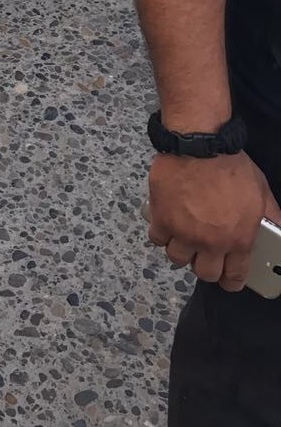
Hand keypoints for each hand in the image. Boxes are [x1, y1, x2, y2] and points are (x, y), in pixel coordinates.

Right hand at [148, 151, 280, 291]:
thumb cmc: (230, 165)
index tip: (227, 279)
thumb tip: (280, 230)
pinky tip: (166, 223)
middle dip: (204, 265)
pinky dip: (161, 233)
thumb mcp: (261, 192)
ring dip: (181, 250)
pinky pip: (157, 238)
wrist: (198, 145)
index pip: (233, 277)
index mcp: (238, 240)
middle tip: (203, 253)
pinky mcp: (161, 218)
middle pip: (203, 273)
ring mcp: (183, 232)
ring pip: (177, 259)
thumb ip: (271, 216)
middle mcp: (210, 242)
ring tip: (183, 237)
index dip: (230, 281)